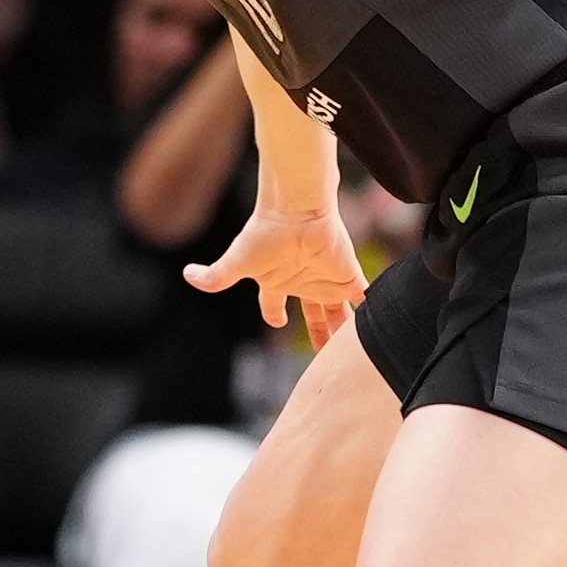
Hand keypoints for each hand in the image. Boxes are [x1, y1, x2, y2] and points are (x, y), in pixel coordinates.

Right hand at [191, 196, 366, 347]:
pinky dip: (371, 309)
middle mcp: (303, 281)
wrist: (295, 210)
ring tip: (354, 353)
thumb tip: (187, 275)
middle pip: (314, 315)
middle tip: (324, 356)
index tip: (278, 323)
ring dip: (345, 330)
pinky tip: (378, 327)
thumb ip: (216, 276)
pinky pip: (363, 296)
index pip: (274, 304)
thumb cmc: (265, 233)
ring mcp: (326, 278)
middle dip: (318, 334)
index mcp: (276, 281)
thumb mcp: (238, 262)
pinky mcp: (347, 274)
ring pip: (339, 311)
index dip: (274, 315)